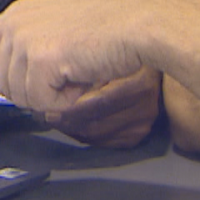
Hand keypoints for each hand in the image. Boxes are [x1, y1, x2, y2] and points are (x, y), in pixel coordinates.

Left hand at [0, 0, 169, 113]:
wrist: (137, 22)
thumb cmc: (109, 29)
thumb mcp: (58, 35)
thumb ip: (27, 54)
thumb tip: (5, 84)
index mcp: (18, 16)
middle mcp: (16, 25)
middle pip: (5, 86)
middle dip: (37, 90)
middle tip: (69, 71)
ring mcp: (25, 41)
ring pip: (23, 96)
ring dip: (55, 94)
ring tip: (79, 68)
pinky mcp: (40, 58)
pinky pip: (44, 100)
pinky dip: (67, 97)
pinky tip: (83, 74)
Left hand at [41, 67, 162, 147]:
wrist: (153, 66)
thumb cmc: (125, 56)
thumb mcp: (110, 57)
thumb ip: (90, 71)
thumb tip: (55, 83)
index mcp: (140, 85)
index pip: (98, 105)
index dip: (70, 110)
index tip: (47, 109)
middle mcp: (145, 108)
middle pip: (96, 125)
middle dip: (66, 123)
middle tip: (45, 116)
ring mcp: (143, 125)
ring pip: (96, 136)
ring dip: (72, 129)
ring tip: (55, 119)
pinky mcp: (137, 136)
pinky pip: (103, 142)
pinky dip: (84, 134)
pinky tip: (73, 124)